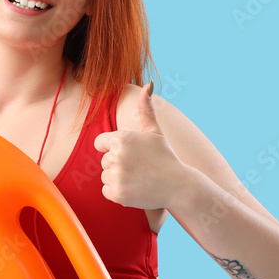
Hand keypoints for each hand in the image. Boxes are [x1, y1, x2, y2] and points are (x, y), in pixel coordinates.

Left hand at [93, 84, 186, 209]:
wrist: (178, 186)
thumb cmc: (165, 156)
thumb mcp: (155, 131)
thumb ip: (146, 108)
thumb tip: (147, 84)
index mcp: (122, 138)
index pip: (100, 143)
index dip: (113, 148)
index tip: (130, 153)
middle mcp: (117, 156)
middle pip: (104, 161)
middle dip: (118, 164)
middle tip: (139, 167)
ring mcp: (117, 176)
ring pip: (105, 176)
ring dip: (118, 179)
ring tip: (138, 177)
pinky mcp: (117, 194)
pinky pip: (107, 191)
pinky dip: (118, 192)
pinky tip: (135, 188)